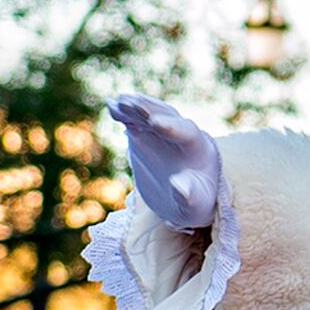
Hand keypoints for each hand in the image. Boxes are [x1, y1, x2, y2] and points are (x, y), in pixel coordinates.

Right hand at [109, 93, 223, 234]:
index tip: (154, 122)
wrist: (185, 196)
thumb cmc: (195, 203)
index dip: (171, 127)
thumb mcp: (196, 206)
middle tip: (128, 102)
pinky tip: (111, 105)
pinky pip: (136, 119)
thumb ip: (190, 196)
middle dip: (148, 109)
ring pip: (149, 113)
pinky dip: (124, 113)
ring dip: (134, 107)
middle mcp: (182, 133)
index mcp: (199, 149)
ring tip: (118, 102)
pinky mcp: (147, 133)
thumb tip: (179, 186)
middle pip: (166, 115)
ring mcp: (163, 131)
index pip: (186, 133)